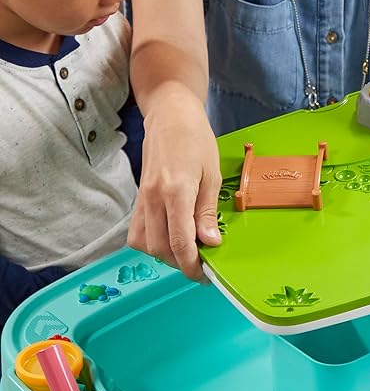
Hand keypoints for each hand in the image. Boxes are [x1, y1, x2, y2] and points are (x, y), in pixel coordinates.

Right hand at [127, 87, 221, 280]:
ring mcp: (142, 199)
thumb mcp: (212, 175)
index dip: (193, 265)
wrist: (170, 115)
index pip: (180, 242)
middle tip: (202, 265)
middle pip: (160, 248)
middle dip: (181, 264)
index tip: (206, 275)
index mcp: (176, 192)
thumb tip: (210, 243)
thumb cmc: (196, 140)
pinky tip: (170, 240)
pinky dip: (152, 244)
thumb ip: (207, 212)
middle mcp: (153, 199)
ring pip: (145, 244)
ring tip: (188, 252)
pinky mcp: (138, 199)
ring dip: (166, 256)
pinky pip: (137, 232)